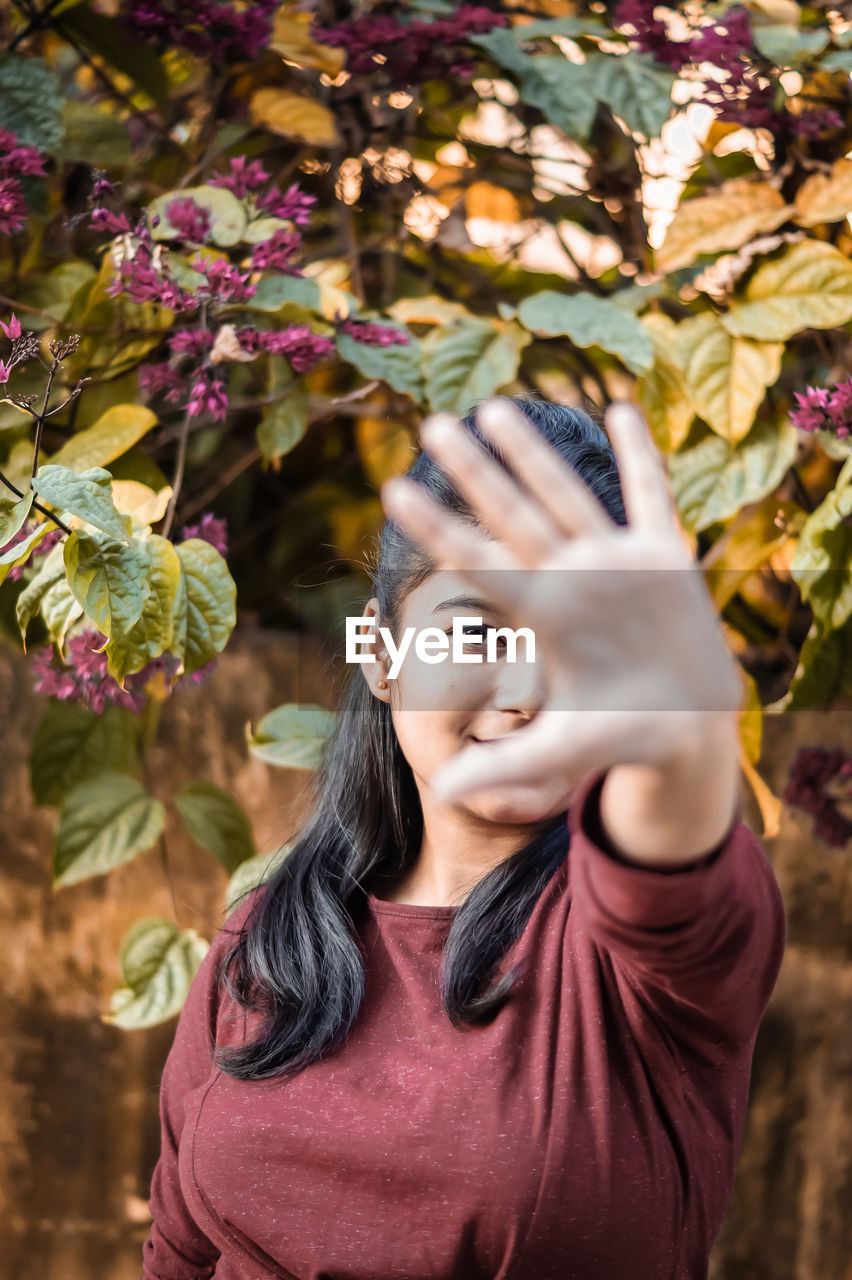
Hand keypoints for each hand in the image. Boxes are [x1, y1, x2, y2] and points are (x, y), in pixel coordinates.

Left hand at [379, 399, 742, 805]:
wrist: (680, 727)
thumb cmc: (613, 735)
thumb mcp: (558, 750)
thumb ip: (505, 767)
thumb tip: (444, 794)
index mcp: (543, 614)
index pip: (478, 563)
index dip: (439, 527)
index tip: (393, 490)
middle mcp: (571, 578)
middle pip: (514, 514)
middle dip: (477, 471)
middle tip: (433, 424)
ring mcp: (617, 563)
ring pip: (568, 493)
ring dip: (535, 452)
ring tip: (496, 407)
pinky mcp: (666, 559)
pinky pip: (652, 495)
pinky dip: (641, 454)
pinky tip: (620, 406)